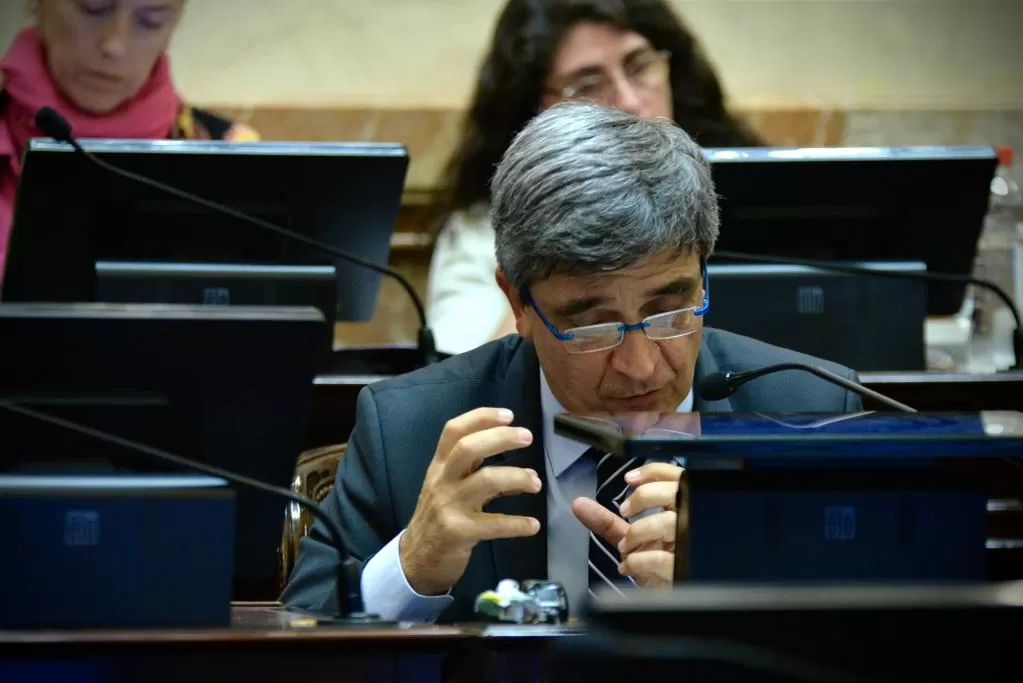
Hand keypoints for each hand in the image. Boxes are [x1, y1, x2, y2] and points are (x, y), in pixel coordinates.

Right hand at [400, 407, 541, 595]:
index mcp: (439, 466)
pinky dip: (517, 524)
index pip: (454, 431)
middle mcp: (442, 481)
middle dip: (500, 438)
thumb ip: (480, 475)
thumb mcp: (451, 489)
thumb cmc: (439, 518)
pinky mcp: (458, 533)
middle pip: (468, 448)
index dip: (481, 417)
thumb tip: (525, 473)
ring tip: (536, 482)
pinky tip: (532, 525)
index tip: (508, 415)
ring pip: (485, 481)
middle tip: (527, 437)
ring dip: (517, 477)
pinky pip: (493, 525)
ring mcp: (449, 506)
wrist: (416, 560)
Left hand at [572, 462, 682, 588]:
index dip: (654, 471)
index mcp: (680, 512)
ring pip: (669, 522)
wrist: (668, 602)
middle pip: (676, 492)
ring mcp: (691, 546)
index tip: (629, 479)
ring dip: (637, 533)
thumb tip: (578, 504)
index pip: (677, 477)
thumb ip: (608, 522)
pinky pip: (662, 559)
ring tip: (625, 547)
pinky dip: (637, 561)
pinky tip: (628, 567)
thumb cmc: (656, 569)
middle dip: (644, 497)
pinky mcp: (685, 570)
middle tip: (627, 511)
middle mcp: (690, 524)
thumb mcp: (631, 542)